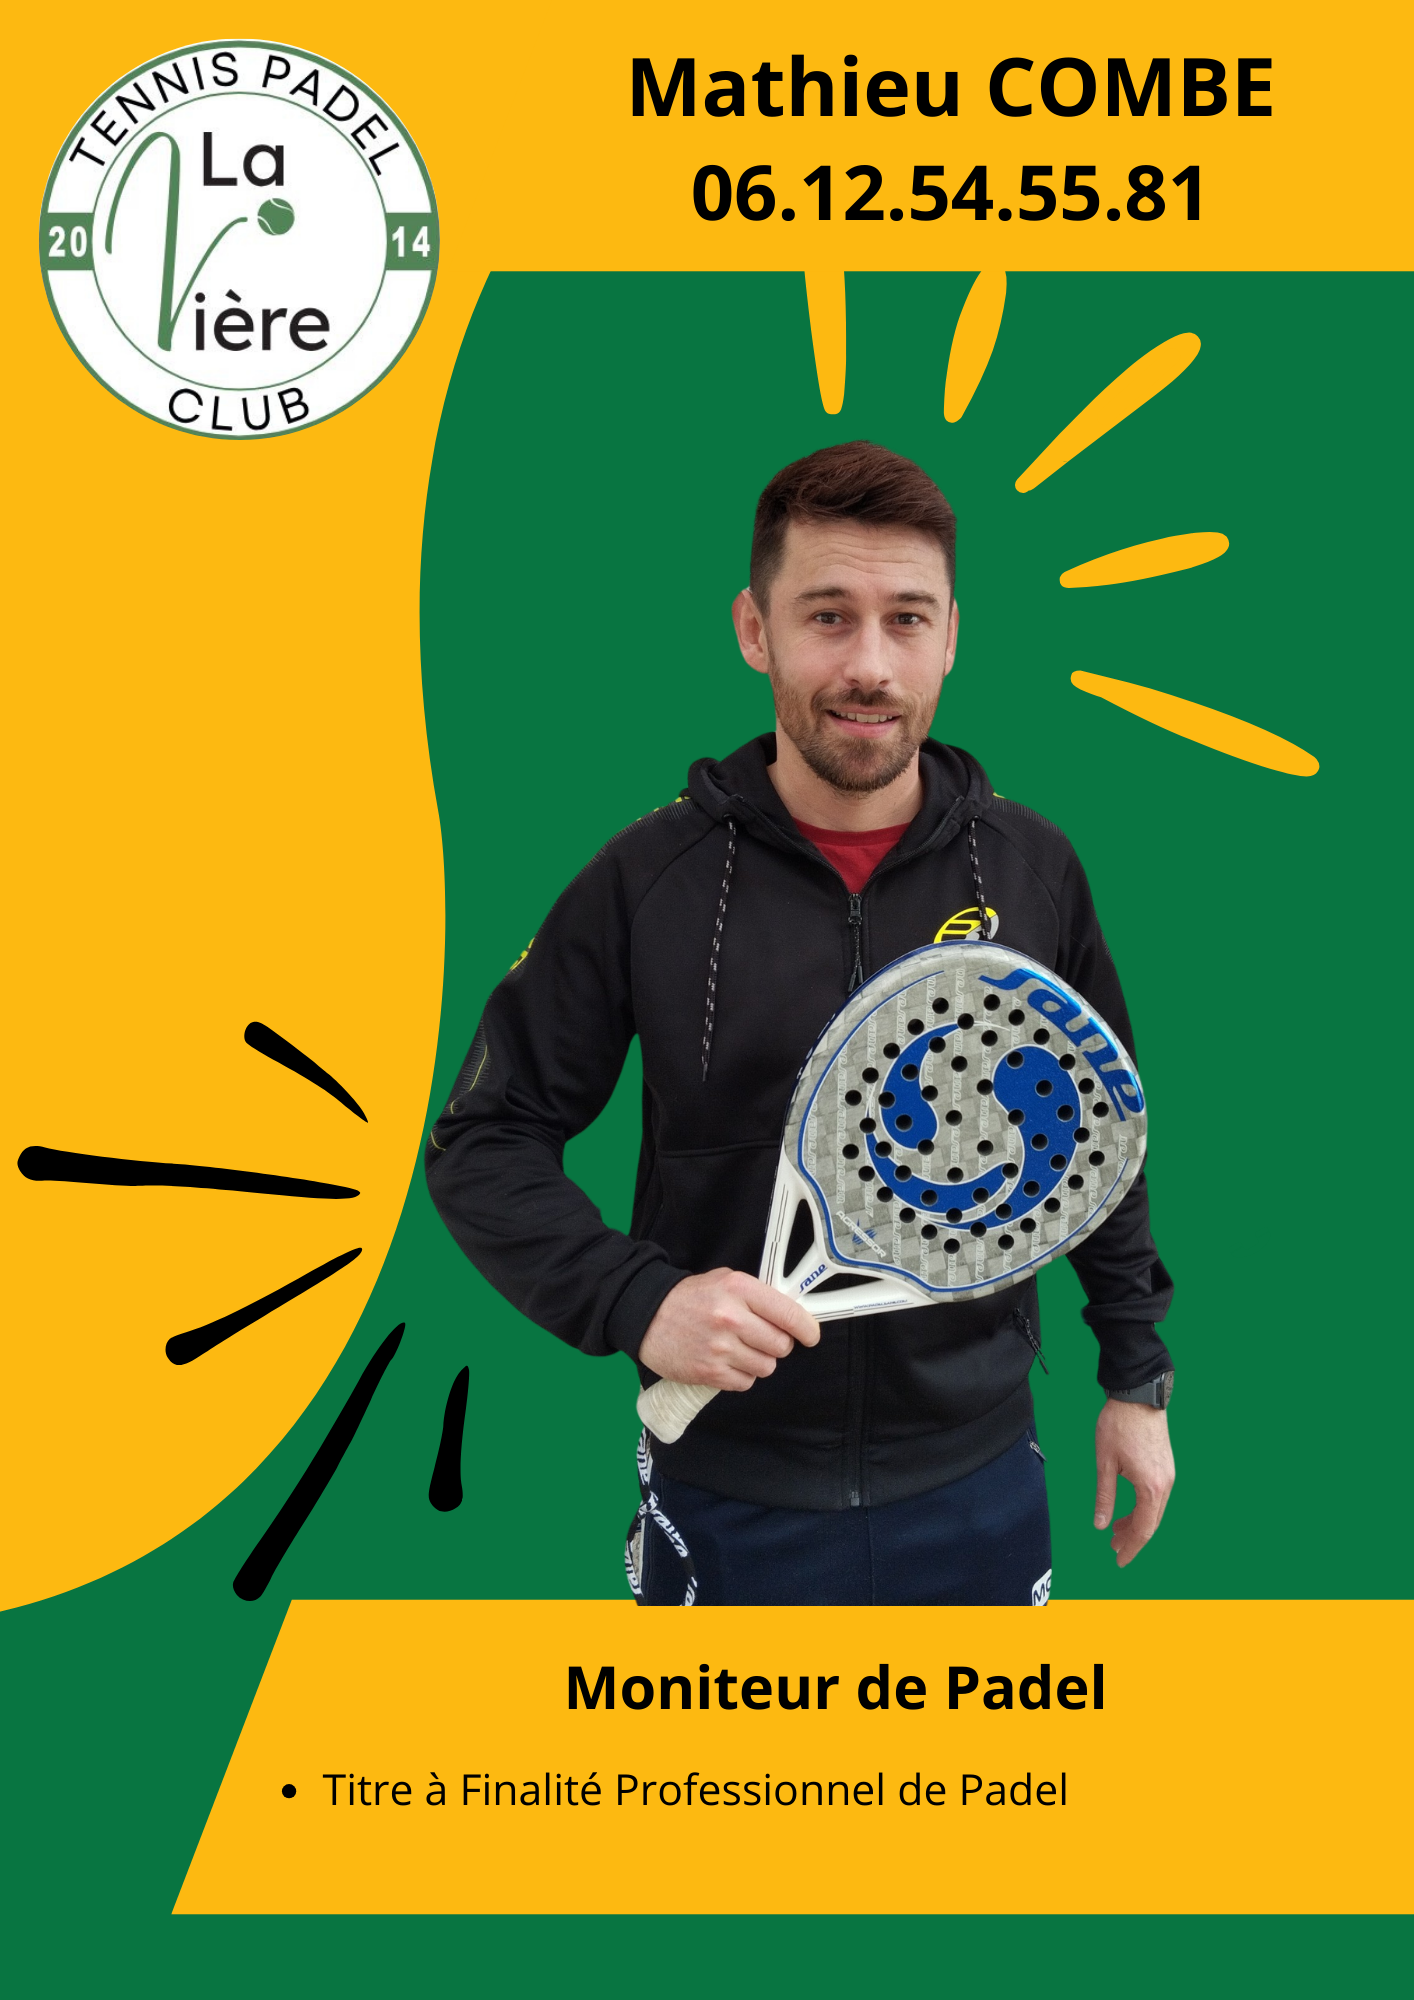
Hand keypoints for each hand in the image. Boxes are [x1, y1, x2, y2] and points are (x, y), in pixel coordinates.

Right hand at [639, 1268, 820, 1392]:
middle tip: (762, 1338)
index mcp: (738, 1289)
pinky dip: (742, 1375)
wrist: (647, 1316)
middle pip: (781, 1345)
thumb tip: (791, 1314)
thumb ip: (757, 1295)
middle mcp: (731, 1318)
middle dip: (777, 1344)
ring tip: (740, 1349)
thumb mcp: (724, 1280)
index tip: (810, 1335)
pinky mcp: (709, 1372)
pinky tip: (728, 1362)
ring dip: (759, 1361)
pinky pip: (746, 1382)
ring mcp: (720, 1348)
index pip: (788, 1313)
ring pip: (767, 1366)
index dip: (806, 1328)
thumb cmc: (689, 1298)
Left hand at [1094, 1399, 1174, 1566]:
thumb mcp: (1105, 1463)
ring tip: (1116, 1531)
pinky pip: (1157, 1498)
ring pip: (1154, 1511)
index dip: (1131, 1548)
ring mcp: (1169, 1476)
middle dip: (1132, 1539)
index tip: (1118, 1561)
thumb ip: (1105, 1497)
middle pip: (1151, 1524)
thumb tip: (1101, 1526)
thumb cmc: (1119, 1426)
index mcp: (1151, 1488)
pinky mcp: (1166, 1467)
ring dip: (1137, 1523)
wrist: (1139, 1395)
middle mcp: (1165, 1485)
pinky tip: (1129, 1510)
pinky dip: (1143, 1509)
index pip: (1143, 1530)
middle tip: (1113, 1548)